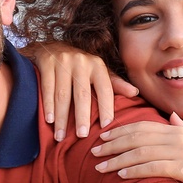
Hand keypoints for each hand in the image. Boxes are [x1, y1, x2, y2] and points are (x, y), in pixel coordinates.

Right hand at [20, 42, 136, 140]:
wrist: (50, 46)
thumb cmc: (79, 65)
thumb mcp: (98, 71)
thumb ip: (115, 83)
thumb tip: (135, 93)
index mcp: (97, 65)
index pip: (105, 89)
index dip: (106, 107)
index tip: (105, 126)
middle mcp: (81, 61)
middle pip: (82, 94)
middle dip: (82, 117)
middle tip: (82, 136)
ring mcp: (62, 61)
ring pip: (62, 94)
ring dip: (62, 117)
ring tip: (61, 136)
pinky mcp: (46, 62)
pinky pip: (47, 88)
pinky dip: (48, 105)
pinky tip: (49, 120)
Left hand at [91, 114, 182, 182]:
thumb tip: (171, 116)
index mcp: (179, 131)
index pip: (143, 126)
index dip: (120, 130)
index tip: (101, 137)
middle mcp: (180, 137)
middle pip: (138, 137)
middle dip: (113, 144)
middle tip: (93, 151)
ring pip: (141, 152)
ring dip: (117, 160)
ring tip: (100, 167)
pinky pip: (153, 167)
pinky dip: (134, 170)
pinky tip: (120, 176)